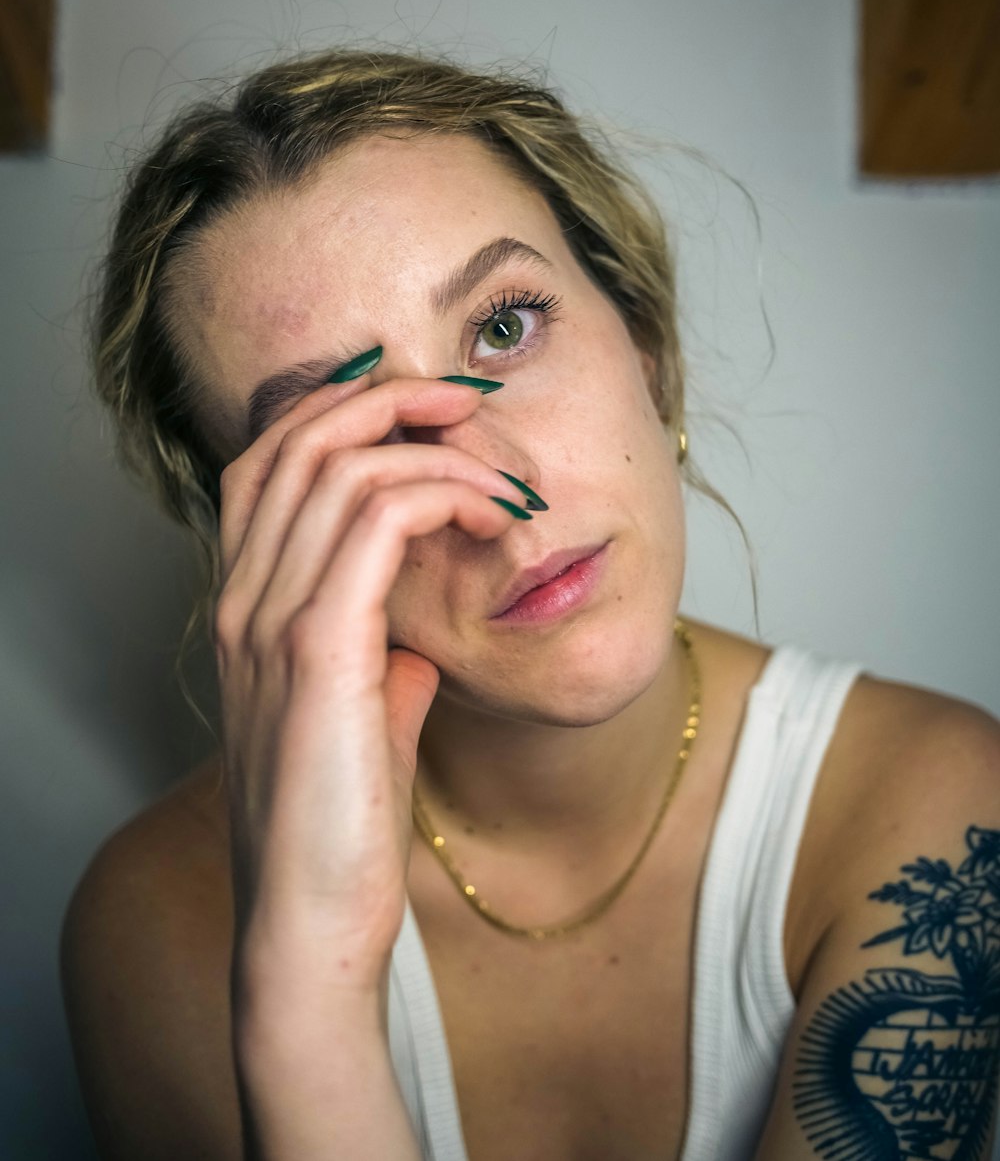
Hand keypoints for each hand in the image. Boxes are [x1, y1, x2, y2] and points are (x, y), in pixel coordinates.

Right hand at [214, 371, 531, 997]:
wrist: (310, 922)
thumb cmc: (339, 826)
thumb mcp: (359, 723)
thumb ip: (379, 665)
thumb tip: (421, 640)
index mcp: (245, 608)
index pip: (269, 462)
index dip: (339, 411)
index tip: (422, 409)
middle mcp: (242, 600)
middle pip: (300, 441)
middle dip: (390, 397)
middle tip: (467, 402)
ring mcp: (270, 622)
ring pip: (342, 468)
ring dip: (437, 450)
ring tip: (503, 479)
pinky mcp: (317, 652)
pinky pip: (378, 523)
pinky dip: (443, 496)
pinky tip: (494, 520)